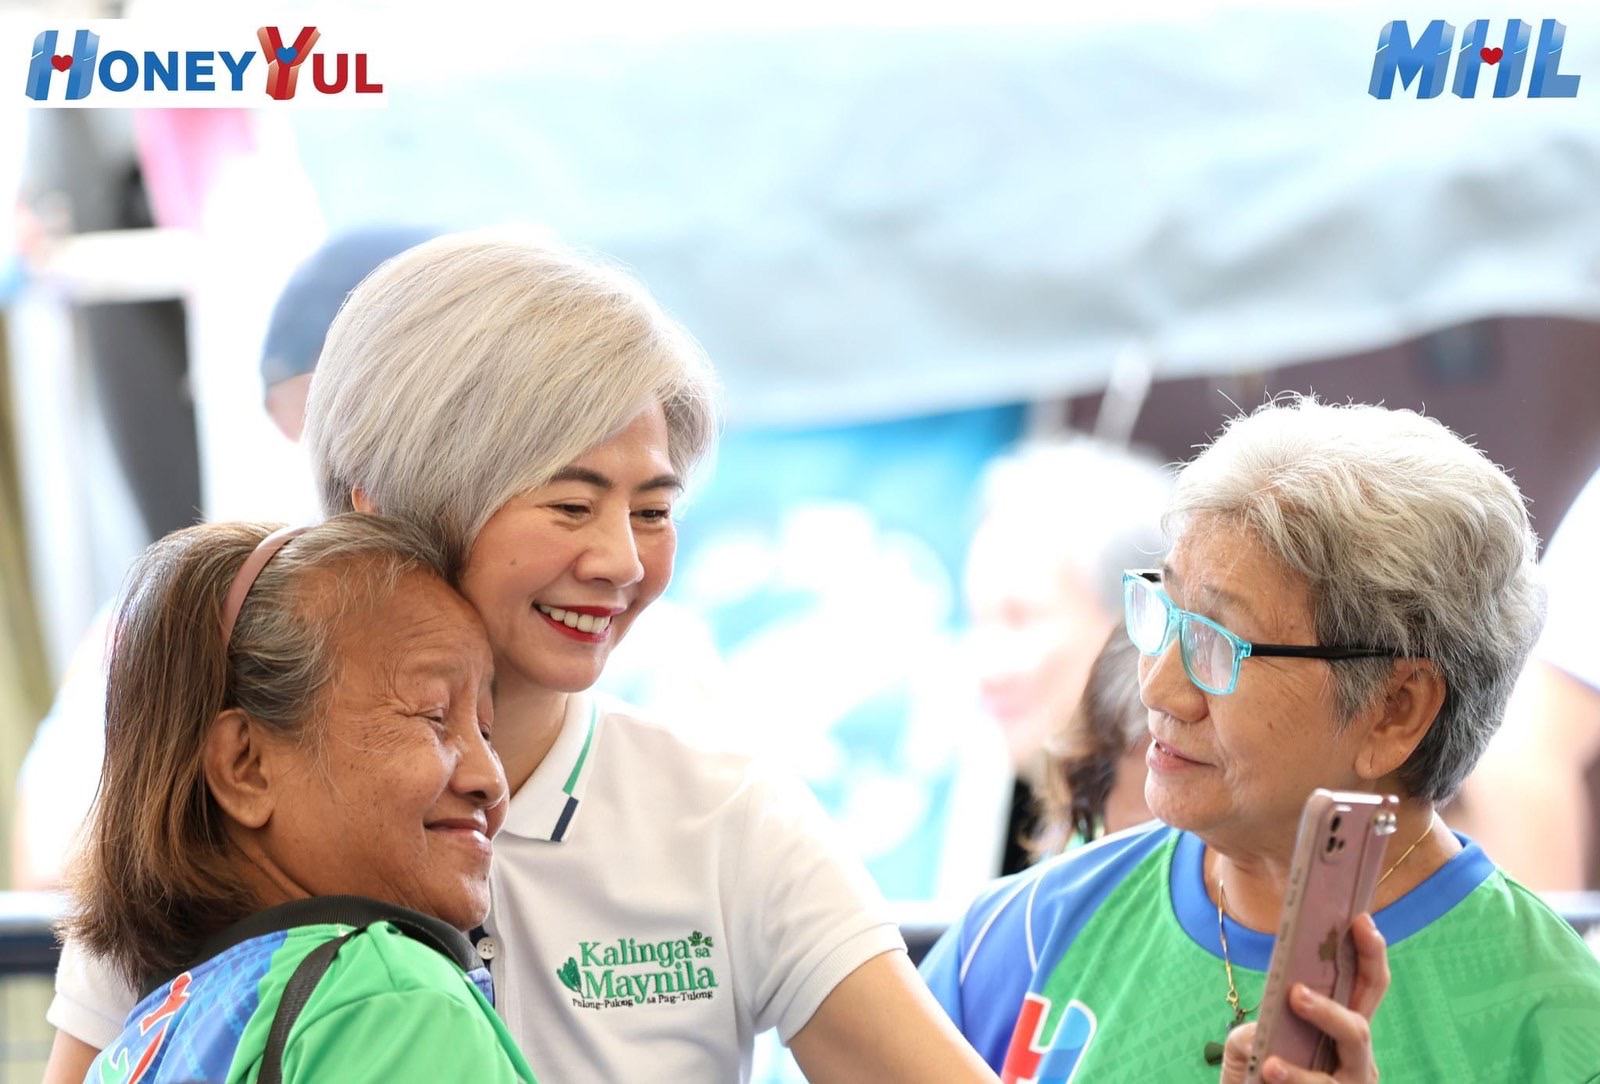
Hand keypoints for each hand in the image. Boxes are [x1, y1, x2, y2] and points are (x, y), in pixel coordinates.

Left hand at [1218, 913, 1389, 1082]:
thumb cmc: (1257, 1076)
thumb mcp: (1246, 1047)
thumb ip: (1247, 1034)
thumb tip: (1254, 1033)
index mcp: (1342, 1030)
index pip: (1367, 987)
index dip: (1370, 954)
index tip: (1360, 920)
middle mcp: (1355, 1059)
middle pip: (1359, 1028)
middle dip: (1330, 1011)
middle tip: (1295, 994)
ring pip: (1342, 1065)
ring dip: (1309, 1053)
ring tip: (1272, 1055)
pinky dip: (1295, 1078)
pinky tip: (1269, 1070)